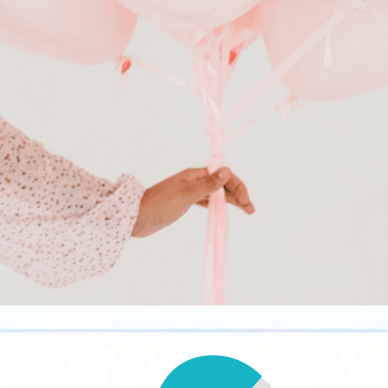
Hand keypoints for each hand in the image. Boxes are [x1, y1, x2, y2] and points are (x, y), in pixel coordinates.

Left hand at [131, 167, 254, 237]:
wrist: (137, 217)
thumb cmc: (159, 204)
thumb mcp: (186, 194)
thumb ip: (208, 184)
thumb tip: (227, 170)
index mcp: (194, 174)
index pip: (223, 175)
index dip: (237, 186)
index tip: (245, 201)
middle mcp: (194, 181)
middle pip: (222, 184)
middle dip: (238, 194)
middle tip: (251, 209)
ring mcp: (190, 192)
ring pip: (216, 194)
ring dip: (231, 201)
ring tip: (246, 210)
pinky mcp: (186, 203)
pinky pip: (208, 201)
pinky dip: (219, 205)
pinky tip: (226, 210)